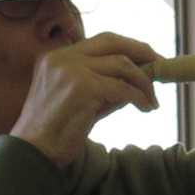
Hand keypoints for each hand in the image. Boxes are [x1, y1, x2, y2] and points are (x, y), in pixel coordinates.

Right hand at [14, 33, 158, 166]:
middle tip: (160, 66)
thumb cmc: (54, 133)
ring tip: (151, 100)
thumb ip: (105, 86)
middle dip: (141, 51)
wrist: (33, 152)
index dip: (128, 47)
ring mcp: (71, 70)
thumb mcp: (81, 101)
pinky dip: (139, 97)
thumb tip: (139, 79)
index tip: (147, 59)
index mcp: (57, 57)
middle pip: (112, 41)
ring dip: (143, 82)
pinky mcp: (82, 88)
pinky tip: (145, 107)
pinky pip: (122, 88)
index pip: (100, 41)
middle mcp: (62, 57)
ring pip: (122, 64)